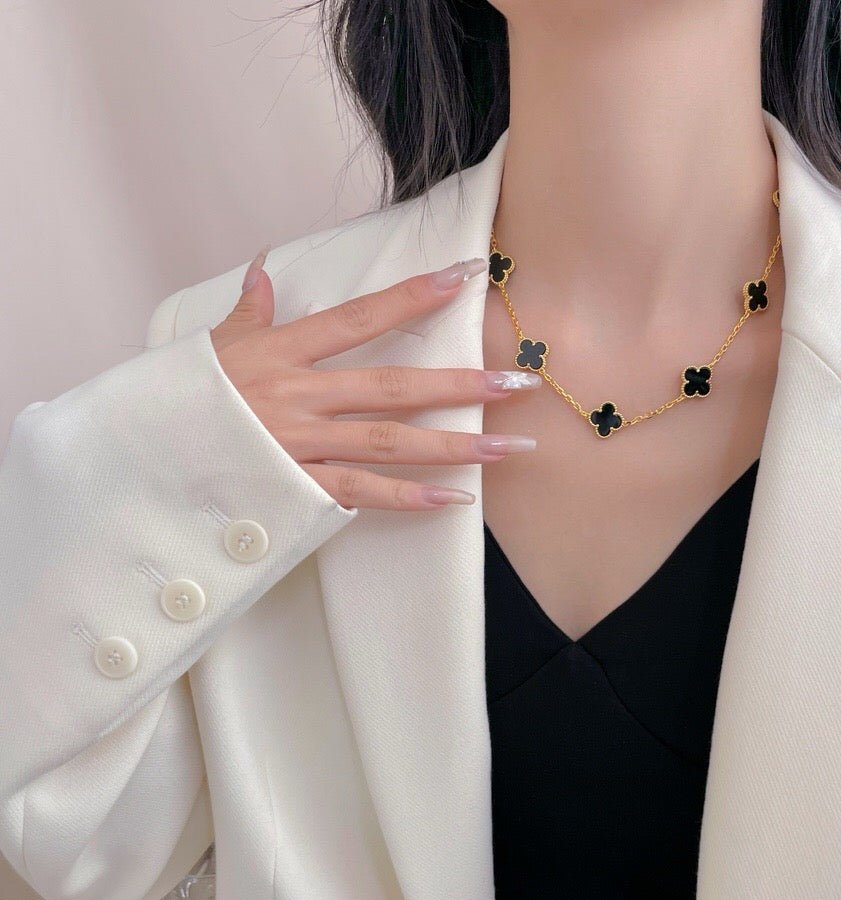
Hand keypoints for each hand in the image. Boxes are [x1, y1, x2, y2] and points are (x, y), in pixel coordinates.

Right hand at [208, 250, 539, 509]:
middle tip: (519, 383)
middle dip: (460, 384)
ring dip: (454, 445)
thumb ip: (246, 313)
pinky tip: (454, 500)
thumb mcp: (209, 351)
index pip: (359, 318)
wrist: (134, 461)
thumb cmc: (177, 403)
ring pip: (390, 443)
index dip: (413, 296)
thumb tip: (261, 271)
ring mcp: (300, 445)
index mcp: (280, 353)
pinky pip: (361, 494)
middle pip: (393, 387)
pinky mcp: (297, 490)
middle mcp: (298, 396)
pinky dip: (408, 498)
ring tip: (507, 446)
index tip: (465, 277)